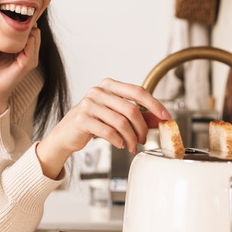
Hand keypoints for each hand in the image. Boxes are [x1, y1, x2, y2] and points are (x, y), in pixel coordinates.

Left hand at [0, 27, 40, 116]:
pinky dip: (20, 38)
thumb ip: (2, 36)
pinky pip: (30, 43)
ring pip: (35, 34)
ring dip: (21, 30)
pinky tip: (6, 40)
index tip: (7, 17)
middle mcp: (32, 55)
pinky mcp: (27, 64)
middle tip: (5, 24)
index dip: (21, 21)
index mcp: (26, 51)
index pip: (32, 28)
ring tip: (4, 32)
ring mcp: (31, 60)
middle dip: (22, 24)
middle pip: (35, 29)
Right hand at [36, 78, 171, 178]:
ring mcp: (89, 104)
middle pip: (131, 109)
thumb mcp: (115, 116)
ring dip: (131, 138)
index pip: (138, 91)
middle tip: (144, 139)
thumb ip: (137, 115)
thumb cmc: (92, 123)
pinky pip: (108, 131)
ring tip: (132, 146)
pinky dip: (118, 140)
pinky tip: (120, 144)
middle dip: (142, 128)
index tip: (166, 117)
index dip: (154, 104)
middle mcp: (98, 91)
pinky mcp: (82, 119)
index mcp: (109, 86)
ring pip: (121, 122)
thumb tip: (159, 119)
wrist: (66, 134)